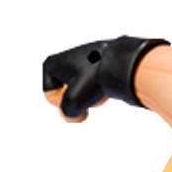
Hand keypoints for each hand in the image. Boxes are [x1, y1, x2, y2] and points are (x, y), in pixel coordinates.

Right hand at [42, 35, 169, 120]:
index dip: (61, 102)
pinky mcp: (99, 61)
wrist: (123, 65)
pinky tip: (108, 84)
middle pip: (66, 92)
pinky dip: (100, 87)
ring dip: (89, 94)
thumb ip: (67, 113)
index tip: (75, 96)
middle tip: (87, 93)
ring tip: (99, 88)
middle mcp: (66, 57)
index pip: (49, 94)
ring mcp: (83, 58)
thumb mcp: (73, 103)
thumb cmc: (94, 79)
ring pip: (81, 89)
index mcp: (53, 62)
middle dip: (78, 98)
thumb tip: (79, 113)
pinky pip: (94, 82)